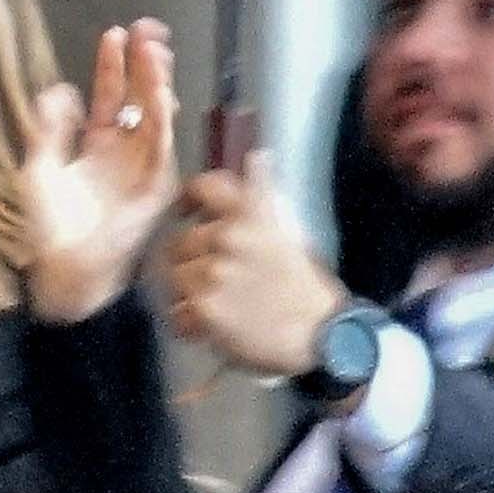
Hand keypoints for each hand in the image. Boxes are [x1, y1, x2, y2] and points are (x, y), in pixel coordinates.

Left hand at [22, 22, 179, 321]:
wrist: (60, 270)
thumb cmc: (46, 228)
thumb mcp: (38, 169)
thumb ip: (47, 129)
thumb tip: (61, 91)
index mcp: (96, 145)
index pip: (110, 95)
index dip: (113, 65)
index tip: (114, 34)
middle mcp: (123, 152)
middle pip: (140, 98)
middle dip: (145, 63)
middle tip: (147, 29)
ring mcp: (141, 169)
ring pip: (156, 116)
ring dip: (158, 82)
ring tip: (154, 51)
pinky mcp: (154, 189)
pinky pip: (161, 148)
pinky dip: (162, 120)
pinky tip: (160, 93)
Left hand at [163, 152, 347, 377]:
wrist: (318, 332)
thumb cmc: (305, 284)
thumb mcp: (288, 228)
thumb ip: (261, 200)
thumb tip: (255, 159)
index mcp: (251, 212)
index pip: (205, 188)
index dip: (188, 198)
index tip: (185, 211)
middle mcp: (229, 237)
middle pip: (181, 242)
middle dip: (190, 260)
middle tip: (208, 278)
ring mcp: (214, 273)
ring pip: (175, 278)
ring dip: (188, 293)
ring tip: (212, 304)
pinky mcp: (204, 308)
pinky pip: (177, 314)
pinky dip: (189, 323)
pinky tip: (210, 326)